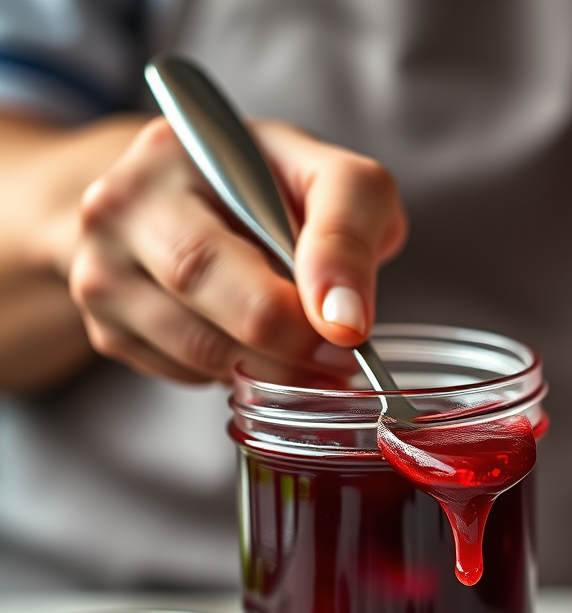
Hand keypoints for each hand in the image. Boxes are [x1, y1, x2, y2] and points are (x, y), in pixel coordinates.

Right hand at [68, 117, 406, 383]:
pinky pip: (184, 375)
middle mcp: (117, 213)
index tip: (347, 337)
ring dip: (267, 367)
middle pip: (195, 311)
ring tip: (312, 354)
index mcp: (166, 159)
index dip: (285, 311)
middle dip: (283, 347)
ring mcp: (102, 273)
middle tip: (338, 361)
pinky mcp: (110, 328)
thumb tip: (344, 320)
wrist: (211, 195)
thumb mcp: (335, 180)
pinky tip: (258, 342)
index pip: (211, 254)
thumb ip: (349, 231)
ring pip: (194, 354)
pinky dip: (234, 374)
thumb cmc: (277, 186)